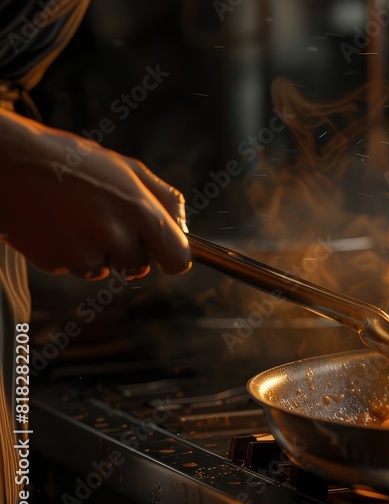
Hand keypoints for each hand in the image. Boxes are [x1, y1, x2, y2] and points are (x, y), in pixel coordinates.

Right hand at [0, 107, 190, 278]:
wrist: (8, 163)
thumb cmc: (71, 161)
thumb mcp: (128, 169)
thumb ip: (165, 199)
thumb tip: (183, 229)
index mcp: (140, 211)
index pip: (178, 259)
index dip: (173, 257)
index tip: (165, 253)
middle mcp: (115, 236)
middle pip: (140, 266)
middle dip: (131, 249)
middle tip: (107, 218)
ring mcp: (84, 253)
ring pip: (107, 268)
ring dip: (100, 252)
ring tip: (78, 216)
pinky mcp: (56, 263)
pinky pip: (77, 268)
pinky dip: (72, 253)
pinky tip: (58, 225)